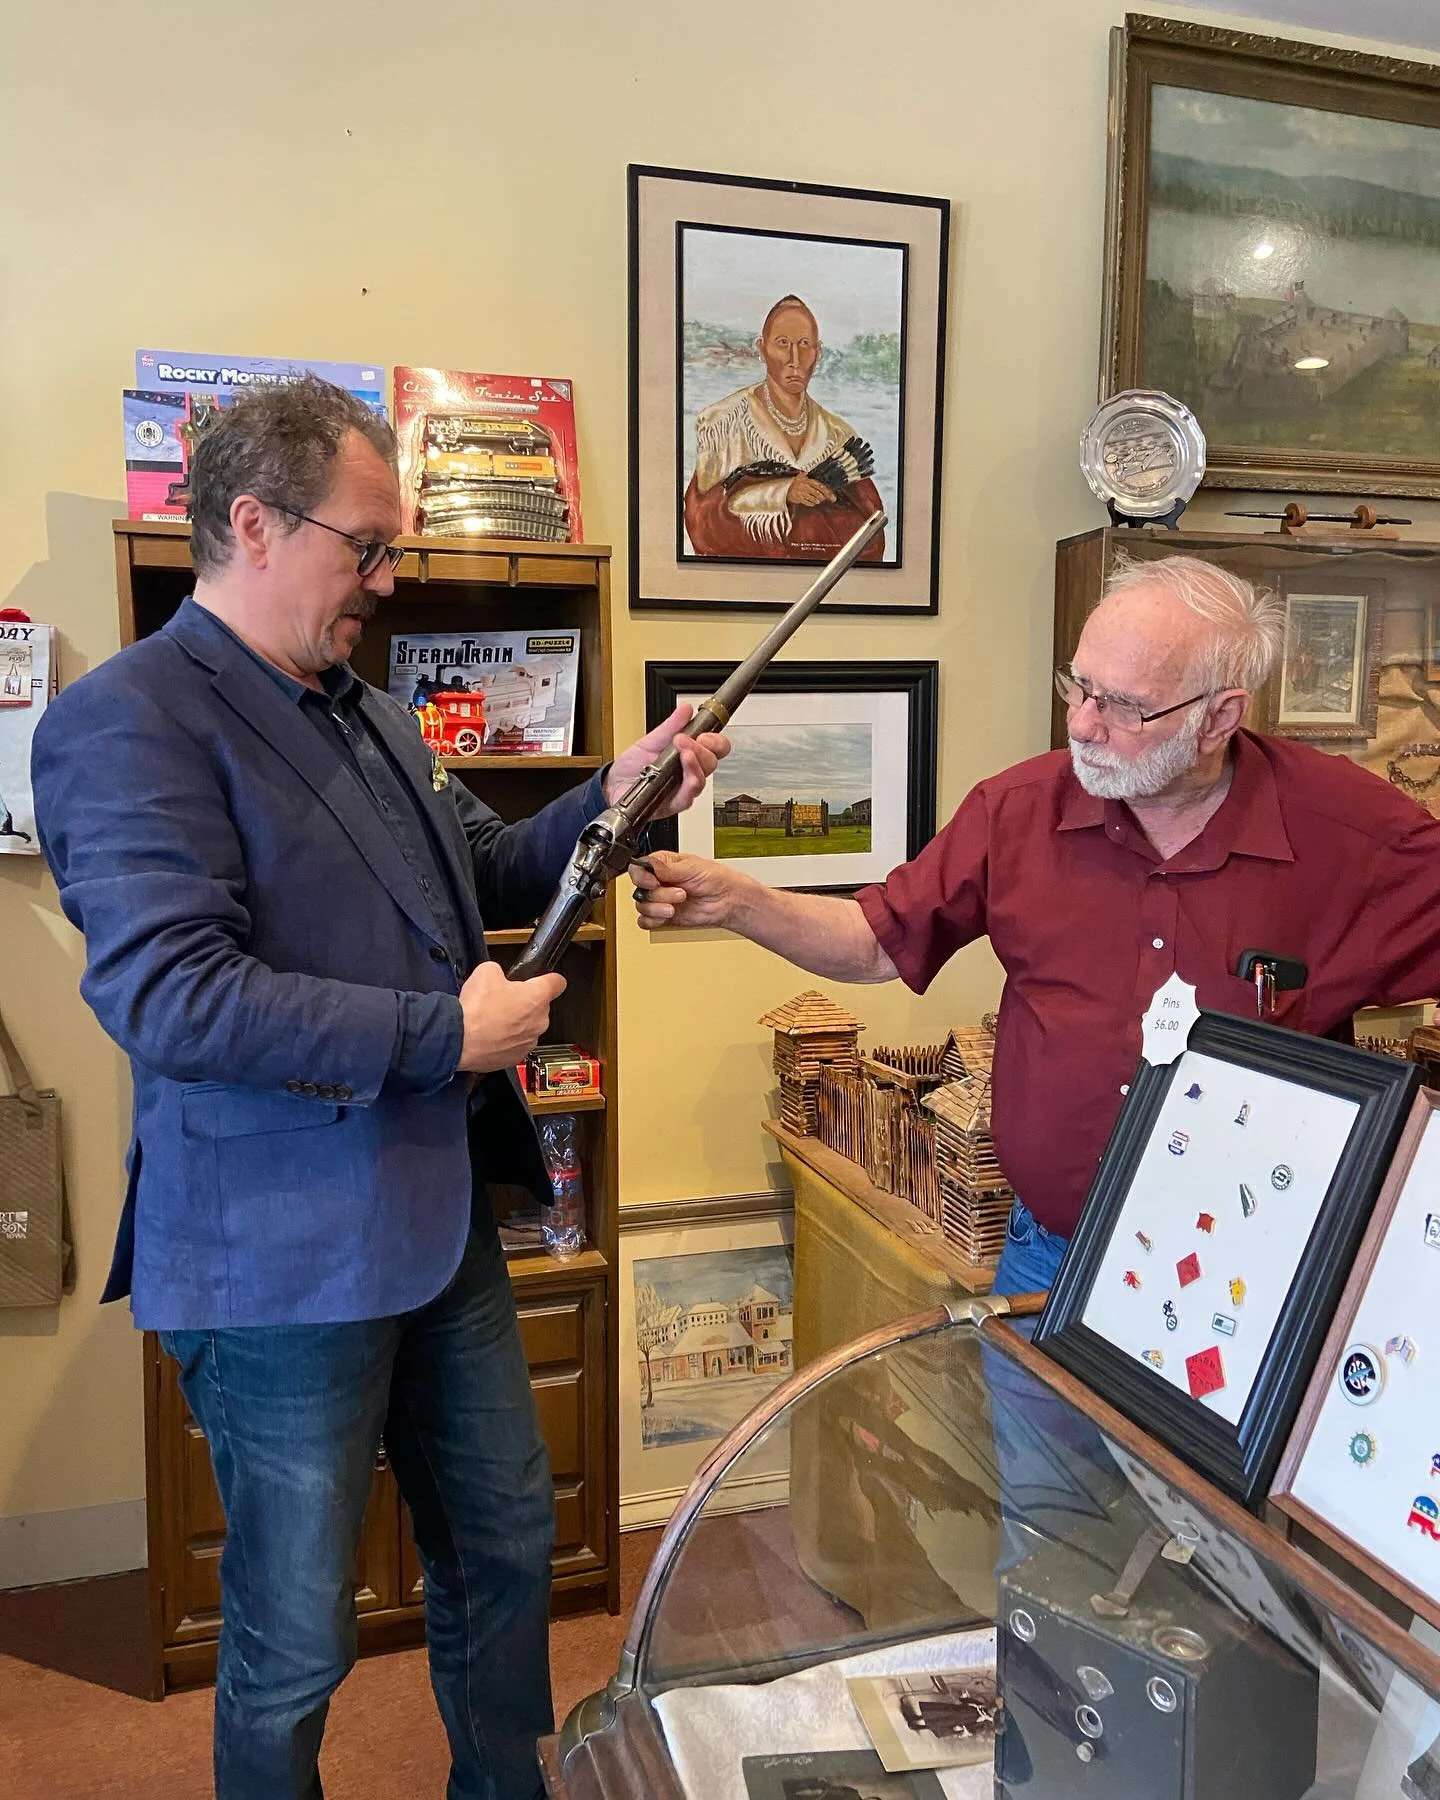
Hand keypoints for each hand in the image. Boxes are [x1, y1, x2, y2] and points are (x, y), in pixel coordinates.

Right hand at [456, 960, 565, 1073]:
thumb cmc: (475, 1010)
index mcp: (538, 996)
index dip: (549, 979)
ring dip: (514, 1023)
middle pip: (539, 1006)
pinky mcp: (516, 1057)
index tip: (544, 980)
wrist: (460, 1040)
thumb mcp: (486, 972)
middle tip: (502, 1001)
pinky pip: (515, 1044)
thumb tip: (497, 976)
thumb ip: (500, 971)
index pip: (558, 983)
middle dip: (523, 1002)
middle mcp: (540, 1020)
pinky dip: (505, 1040)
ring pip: (527, 1027)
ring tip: (492, 1020)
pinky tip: (489, 1035)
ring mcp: (529, 1041)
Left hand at [605, 703, 729, 820]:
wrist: (614, 785)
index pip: (715, 748)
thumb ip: (670, 726)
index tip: (705, 733)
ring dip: (695, 762)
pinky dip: (688, 781)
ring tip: (683, 750)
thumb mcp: (651, 740)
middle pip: (711, 762)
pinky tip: (683, 769)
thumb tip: (686, 710)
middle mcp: (689, 773)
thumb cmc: (633, 766)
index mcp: (689, 755)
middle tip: (686, 739)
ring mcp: (682, 789)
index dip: (716, 740)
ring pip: (701, 779)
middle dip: (702, 748)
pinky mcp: (673, 803)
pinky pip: (688, 796)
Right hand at [630, 850, 745, 930]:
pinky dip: (653, 921)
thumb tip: (649, 863)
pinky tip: (667, 916)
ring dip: (657, 909)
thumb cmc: (716, 879)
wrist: (727, 901)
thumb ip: (667, 867)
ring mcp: (660, 899)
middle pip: (640, 890)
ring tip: (675, 907)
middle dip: (658, 895)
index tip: (653, 882)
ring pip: (641, 906)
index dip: (641, 877)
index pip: (638, 868)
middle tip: (679, 894)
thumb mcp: (692, 867)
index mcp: (662, 864)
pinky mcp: (663, 916)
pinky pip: (645, 922)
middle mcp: (658, 882)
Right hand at [786, 475, 834, 507]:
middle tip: (826, 499)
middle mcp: (805, 486)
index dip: (827, 491)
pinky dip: (811, 503)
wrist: (782, 488)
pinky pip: (807, 502)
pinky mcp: (798, 499)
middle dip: (823, 497)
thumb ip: (806, 474)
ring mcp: (801, 493)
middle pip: (818, 493)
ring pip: (813, 499)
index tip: (832, 496)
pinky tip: (813, 502)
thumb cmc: (792, 482)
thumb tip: (809, 473)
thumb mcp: (800, 476)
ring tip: (819, 500)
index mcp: (807, 480)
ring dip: (817, 500)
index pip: (819, 486)